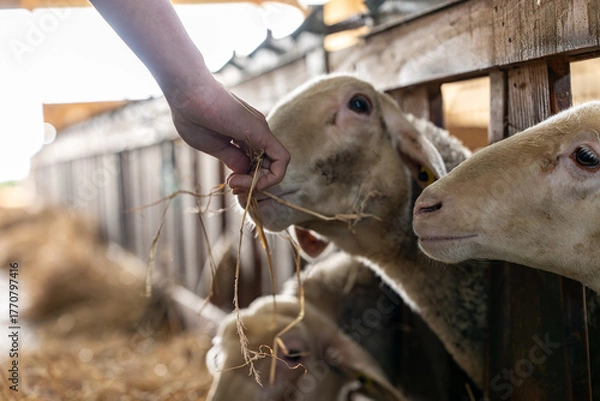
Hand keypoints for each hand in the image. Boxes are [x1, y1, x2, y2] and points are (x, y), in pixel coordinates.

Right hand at [165, 73, 289, 191]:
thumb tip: (244, 172)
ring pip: (277, 165)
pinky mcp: (263, 132)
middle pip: (268, 167)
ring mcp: (261, 131)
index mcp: (244, 136)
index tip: (230, 183)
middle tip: (233, 187)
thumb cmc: (192, 116)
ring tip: (235, 183)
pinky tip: (252, 182)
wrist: (187, 94)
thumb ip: (231, 158)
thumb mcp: (213, 146)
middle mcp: (257, 133)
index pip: (257, 164)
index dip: (247, 180)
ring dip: (259, 183)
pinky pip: (282, 159)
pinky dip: (272, 177)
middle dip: (253, 184)